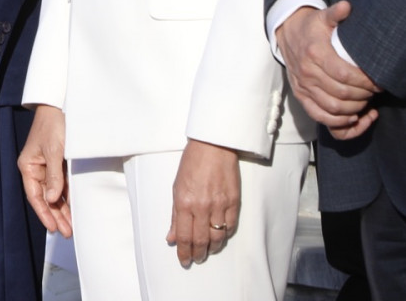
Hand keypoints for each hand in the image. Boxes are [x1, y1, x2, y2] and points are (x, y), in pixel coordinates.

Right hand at [19, 104, 72, 237]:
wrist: (61, 106)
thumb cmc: (53, 125)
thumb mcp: (55, 151)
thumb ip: (54, 176)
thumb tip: (52, 199)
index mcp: (28, 166)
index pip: (35, 195)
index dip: (44, 213)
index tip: (53, 228)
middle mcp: (36, 169)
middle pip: (45, 198)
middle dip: (55, 216)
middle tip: (66, 232)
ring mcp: (47, 167)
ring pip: (54, 194)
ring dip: (62, 210)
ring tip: (70, 226)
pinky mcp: (58, 164)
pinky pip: (61, 185)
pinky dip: (66, 197)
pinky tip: (72, 209)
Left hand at [168, 138, 240, 265]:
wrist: (213, 146)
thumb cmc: (192, 163)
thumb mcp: (176, 187)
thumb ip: (175, 215)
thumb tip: (171, 237)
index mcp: (184, 202)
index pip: (184, 236)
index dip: (184, 252)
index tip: (184, 260)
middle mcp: (202, 206)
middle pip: (200, 240)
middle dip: (197, 254)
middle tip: (196, 259)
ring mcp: (219, 205)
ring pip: (217, 237)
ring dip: (212, 248)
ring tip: (208, 251)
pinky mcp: (234, 202)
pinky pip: (230, 226)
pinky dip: (225, 235)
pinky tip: (220, 237)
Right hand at [276, 2, 379, 136]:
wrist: (287, 33)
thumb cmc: (311, 26)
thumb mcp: (323, 16)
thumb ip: (336, 13)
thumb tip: (347, 6)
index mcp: (316, 53)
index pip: (345, 75)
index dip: (365, 82)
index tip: (378, 81)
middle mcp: (308, 72)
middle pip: (341, 94)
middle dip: (364, 95)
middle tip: (375, 91)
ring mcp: (303, 86)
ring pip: (333, 108)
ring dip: (354, 109)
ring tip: (366, 102)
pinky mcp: (301, 96)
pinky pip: (319, 116)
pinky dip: (338, 121)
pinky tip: (353, 116)